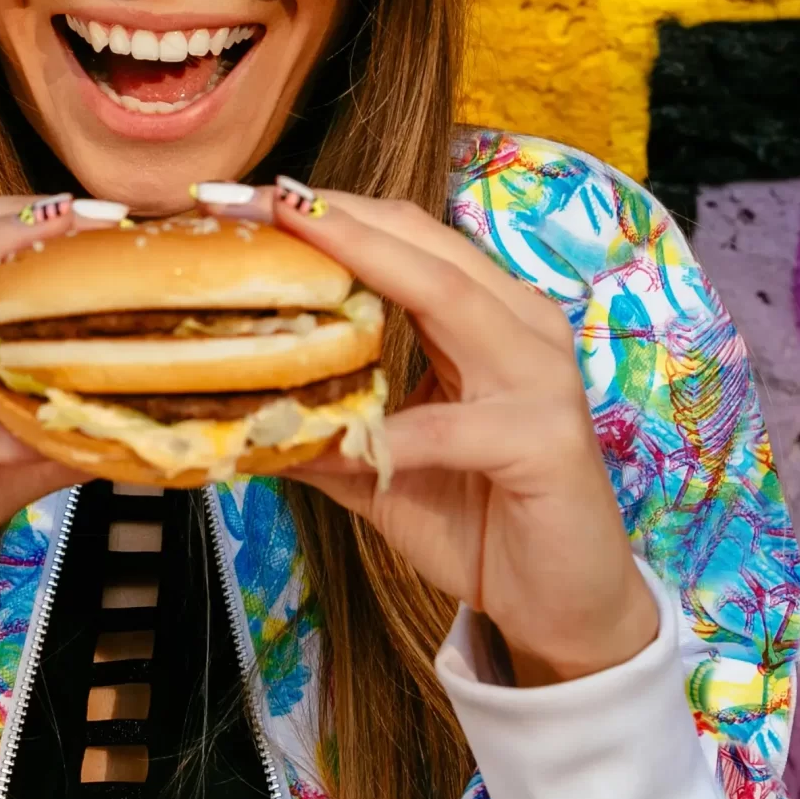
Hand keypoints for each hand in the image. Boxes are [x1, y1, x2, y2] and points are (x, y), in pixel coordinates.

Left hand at [267, 180, 658, 685]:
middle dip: (334, 218)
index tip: (246, 196)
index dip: (327, 211)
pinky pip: (455, 427)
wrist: (565, 602)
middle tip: (256, 200)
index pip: (403, 238)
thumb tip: (234, 407)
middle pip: (423, 245)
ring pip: (449, 299)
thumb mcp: (383, 463)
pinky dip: (396, 433)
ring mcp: (541, 377)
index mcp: (484, 314)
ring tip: (294, 254)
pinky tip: (350, 442)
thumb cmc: (478, 515)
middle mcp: (520, 325)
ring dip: (367, 269)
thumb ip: (325, 425)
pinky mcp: (547, 441)